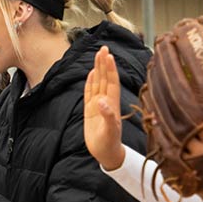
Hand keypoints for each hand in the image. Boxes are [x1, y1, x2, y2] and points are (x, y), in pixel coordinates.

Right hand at [84, 46, 125, 170]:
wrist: (107, 154)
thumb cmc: (110, 144)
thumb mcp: (109, 131)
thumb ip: (107, 115)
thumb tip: (102, 101)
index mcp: (112, 104)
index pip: (111, 82)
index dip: (110, 69)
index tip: (108, 55)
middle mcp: (106, 101)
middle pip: (105, 78)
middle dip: (104, 63)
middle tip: (103, 48)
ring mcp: (98, 105)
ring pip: (98, 83)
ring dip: (98, 69)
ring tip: (98, 55)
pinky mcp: (91, 110)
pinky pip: (90, 93)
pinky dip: (90, 82)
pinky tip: (90, 74)